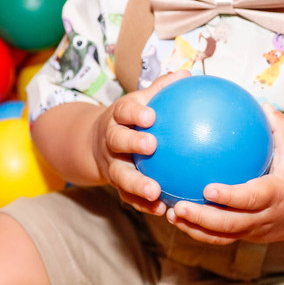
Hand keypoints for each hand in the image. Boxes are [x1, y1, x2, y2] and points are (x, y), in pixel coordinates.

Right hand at [90, 70, 190, 215]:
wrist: (96, 144)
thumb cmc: (130, 118)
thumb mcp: (141, 101)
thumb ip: (162, 89)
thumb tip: (187, 74)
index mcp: (118, 117)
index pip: (124, 111)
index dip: (135, 112)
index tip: (149, 115)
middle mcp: (111, 140)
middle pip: (117, 140)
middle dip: (131, 143)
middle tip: (151, 146)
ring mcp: (111, 164)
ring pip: (120, 174)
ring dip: (136, 184)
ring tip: (155, 191)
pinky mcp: (116, 185)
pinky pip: (128, 197)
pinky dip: (143, 204)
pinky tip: (162, 210)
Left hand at [165, 103, 283, 245]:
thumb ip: (281, 130)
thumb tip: (264, 105)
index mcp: (275, 196)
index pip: (252, 199)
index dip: (230, 197)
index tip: (208, 189)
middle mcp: (262, 217)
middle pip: (231, 224)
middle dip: (203, 218)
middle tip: (179, 206)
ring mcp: (251, 230)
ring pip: (221, 235)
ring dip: (194, 228)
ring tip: (170, 214)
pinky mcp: (242, 236)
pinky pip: (217, 238)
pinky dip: (196, 230)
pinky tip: (175, 217)